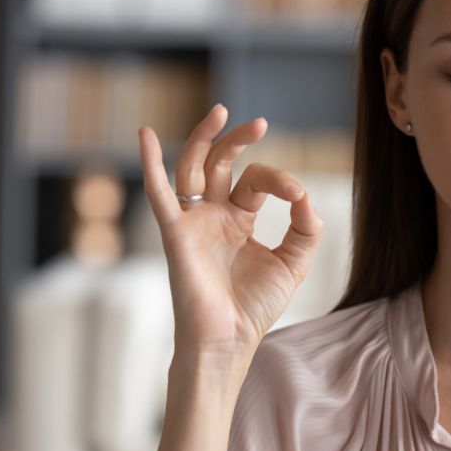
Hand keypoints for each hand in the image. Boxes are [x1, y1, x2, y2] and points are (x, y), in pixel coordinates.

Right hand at [138, 104, 324, 357]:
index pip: (257, 182)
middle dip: (238, 140)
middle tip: (259, 122)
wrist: (230, 340)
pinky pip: (158, 193)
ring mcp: (193, 222)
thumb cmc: (255, 306)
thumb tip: (306, 196)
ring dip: (204, 138)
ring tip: (221, 111)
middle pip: (221, 164)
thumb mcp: (293, 262)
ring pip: (193, 168)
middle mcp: (213, 215)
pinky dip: (150, 163)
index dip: (280, 181)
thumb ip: (305, 228)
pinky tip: (144, 134)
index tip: (299, 198)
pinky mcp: (176, 233)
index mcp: (239, 220)